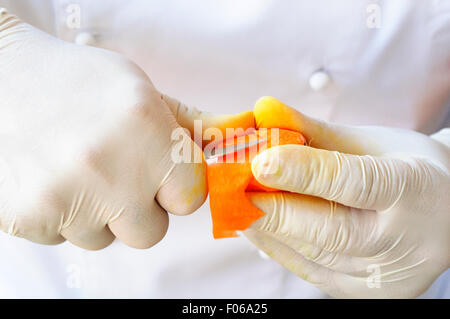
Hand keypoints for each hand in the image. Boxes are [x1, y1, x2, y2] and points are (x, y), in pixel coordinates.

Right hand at [0, 10, 253, 249]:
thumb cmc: (76, 83)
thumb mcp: (140, 91)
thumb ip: (191, 124)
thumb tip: (238, 137)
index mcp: (147, 131)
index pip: (191, 197)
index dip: (176, 187)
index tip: (160, 174)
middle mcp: (111, 169)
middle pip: (150, 232)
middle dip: (138, 209)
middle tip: (114, 173)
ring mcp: (66, 198)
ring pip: (103, 239)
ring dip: (95, 214)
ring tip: (74, 169)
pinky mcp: (28, 218)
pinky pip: (62, 239)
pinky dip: (59, 216)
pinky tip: (49, 177)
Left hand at [245, 97, 449, 297]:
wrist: (444, 214)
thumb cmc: (404, 168)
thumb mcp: (369, 141)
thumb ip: (314, 131)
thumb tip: (263, 110)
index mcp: (413, 188)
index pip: (355, 182)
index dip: (305, 173)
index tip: (260, 161)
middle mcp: (405, 241)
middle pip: (332, 231)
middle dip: (275, 211)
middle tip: (233, 193)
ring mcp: (386, 275)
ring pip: (315, 257)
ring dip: (269, 232)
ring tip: (238, 208)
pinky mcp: (366, 293)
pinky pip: (313, 273)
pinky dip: (280, 250)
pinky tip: (258, 229)